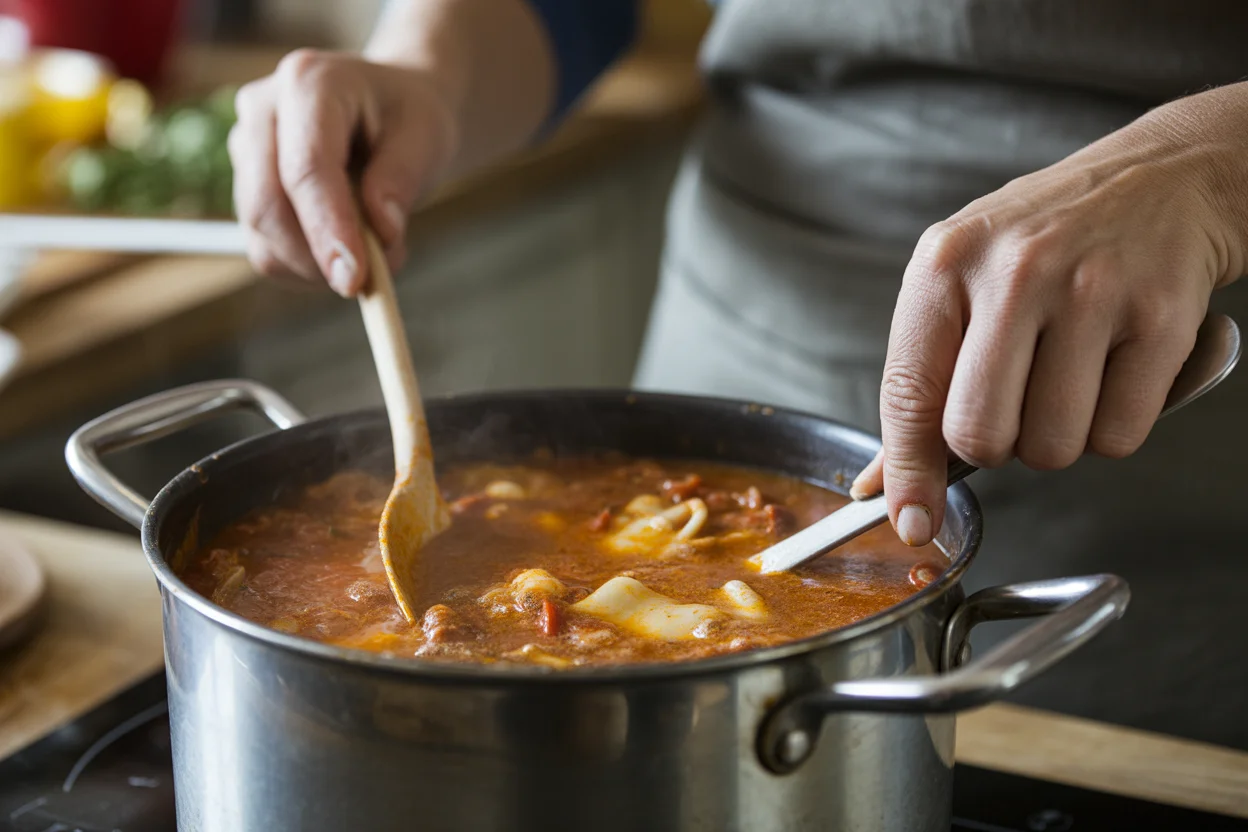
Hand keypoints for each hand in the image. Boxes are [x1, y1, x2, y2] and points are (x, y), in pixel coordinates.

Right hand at [228, 49, 457, 295]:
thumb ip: (401, 179)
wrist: (389, 110)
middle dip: (317, 258)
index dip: (327, 228)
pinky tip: (348, 248)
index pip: (306, 168)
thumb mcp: (426, 137)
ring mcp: (245, 149)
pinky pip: (266, 250)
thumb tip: (380, 232)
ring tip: (377, 250)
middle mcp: (262, 110)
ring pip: (262, 236)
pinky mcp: (245, 187)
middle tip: (372, 280)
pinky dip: (308, 267)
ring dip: (317, 266)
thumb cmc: (409, 118)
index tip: (354, 278)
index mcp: (309, 83)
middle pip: (267, 206)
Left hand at [851, 85, 1247, 545]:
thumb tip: (885, 483)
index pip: (910, 394)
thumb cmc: (1048, 241)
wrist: (1163, 177)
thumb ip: (923, 379)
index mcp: (944, 264)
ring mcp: (1090, 290)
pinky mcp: (1161, 315)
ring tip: (1070, 376)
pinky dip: (1116, 427)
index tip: (911, 521)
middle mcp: (1013, 271)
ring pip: (1053, 447)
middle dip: (997, 446)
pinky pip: (1120, 436)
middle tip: (1016, 404)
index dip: (908, 472)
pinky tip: (1116, 370)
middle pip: (981, 435)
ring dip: (1059, 438)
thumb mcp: (964, 282)